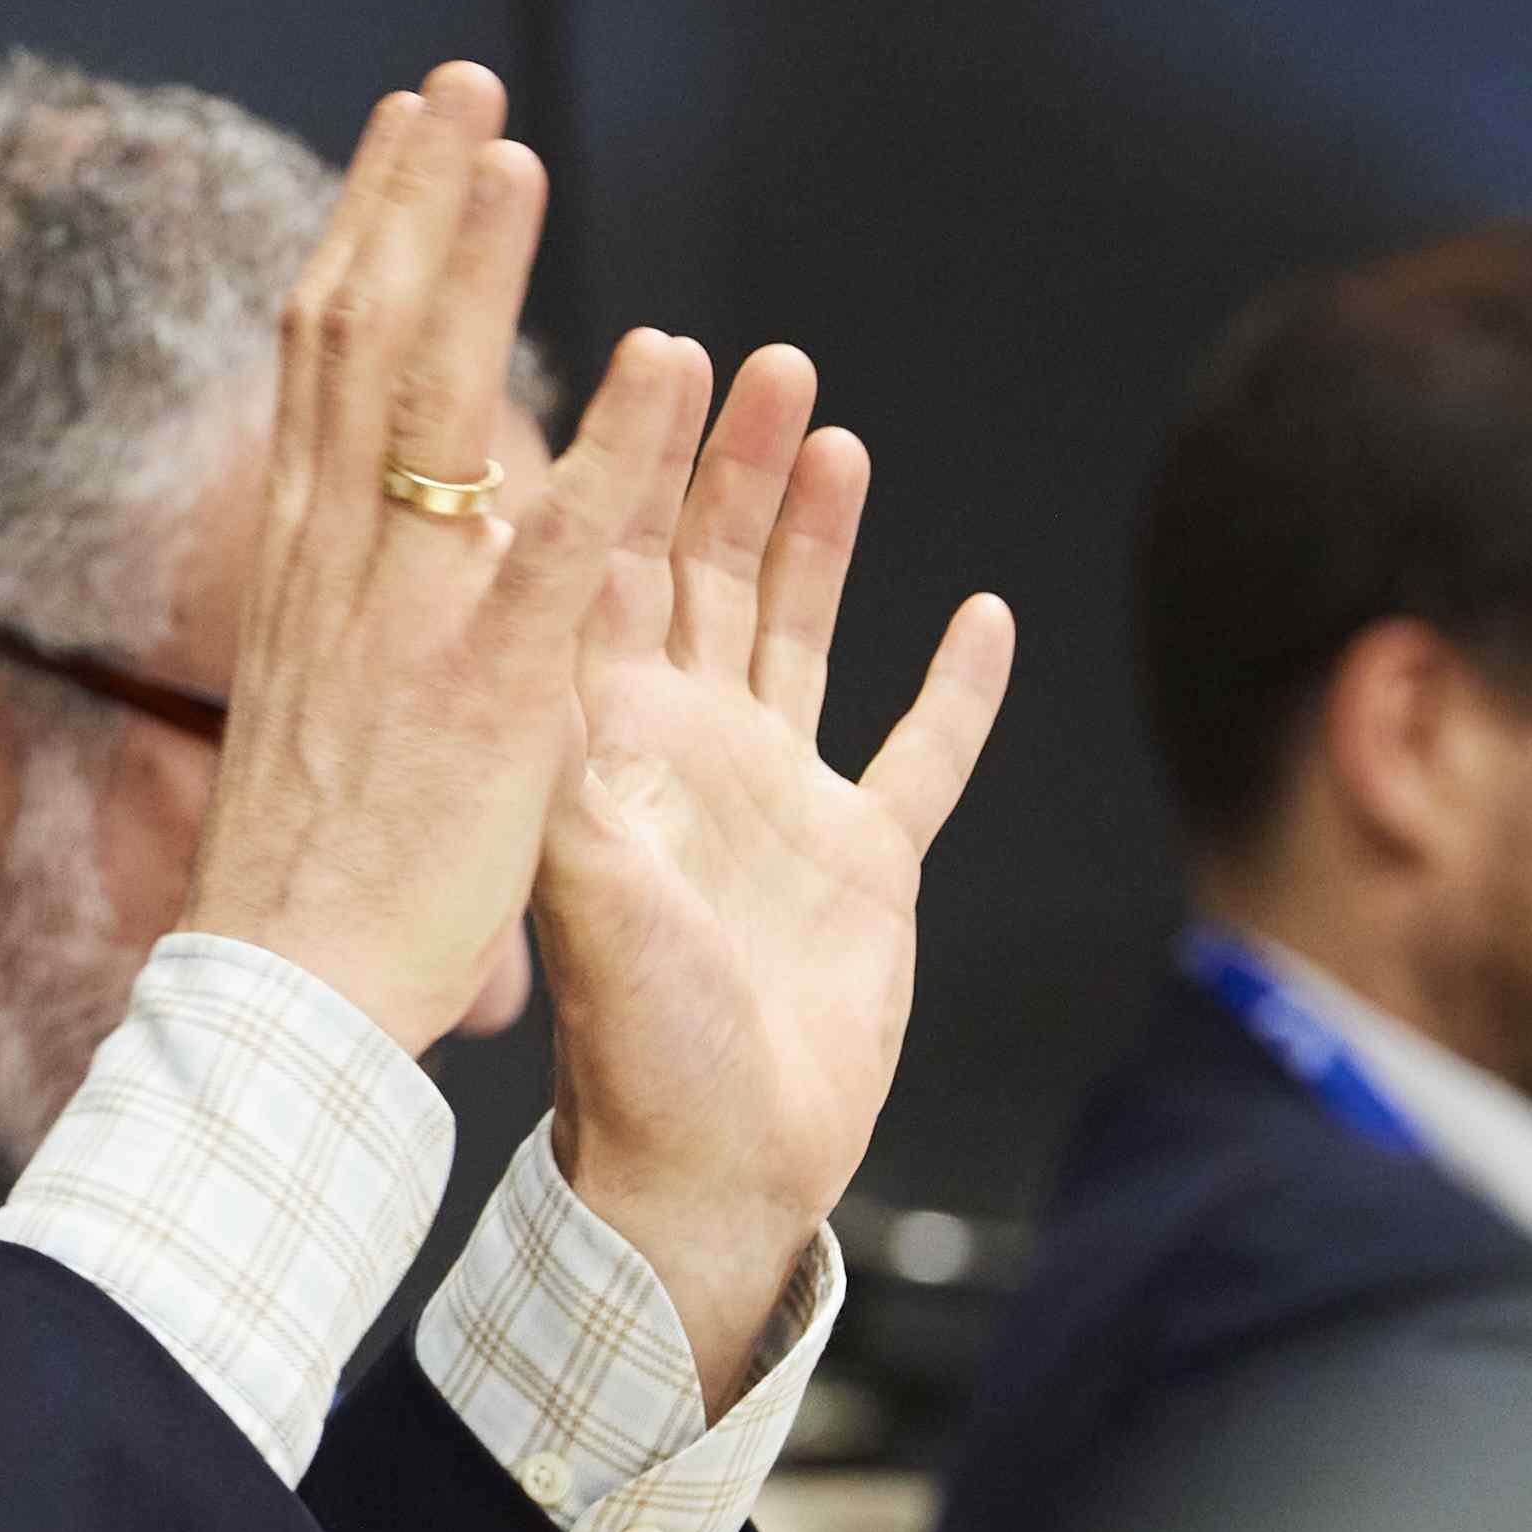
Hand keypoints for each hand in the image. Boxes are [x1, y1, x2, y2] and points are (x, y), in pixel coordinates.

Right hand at [177, 64, 711, 1048]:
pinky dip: (607, 449)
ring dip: (478, 271)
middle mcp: (339, 564)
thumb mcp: (317, 690)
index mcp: (304, 561)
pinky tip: (657, 360)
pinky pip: (555, 553)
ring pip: (433, 408)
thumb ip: (353, 593)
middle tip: (457, 80)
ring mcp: (408, 622)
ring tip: (519, 151)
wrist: (282, 990)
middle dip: (409, 201)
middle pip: (360, 339)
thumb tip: (375, 514)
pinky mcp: (488, 697)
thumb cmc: (313, 859)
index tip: (407, 132)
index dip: (370, 231)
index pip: (324, 356)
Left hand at [537, 342, 1013, 1398]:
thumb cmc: (629, 1048)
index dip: (634, 464)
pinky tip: (983, 614)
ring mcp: (777, 803)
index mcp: (611, 744)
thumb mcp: (586, 883)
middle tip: (764, 359)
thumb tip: (547, 650)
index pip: (615, 568)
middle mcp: (688, 754)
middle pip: (711, 573)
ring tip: (830, 429)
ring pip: (800, 631)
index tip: (658, 358)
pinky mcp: (863, 864)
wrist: (706, 1173)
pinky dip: (955, 690)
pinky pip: (921, 756)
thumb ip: (580, 761)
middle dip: (733, 465)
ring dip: (818, 535)